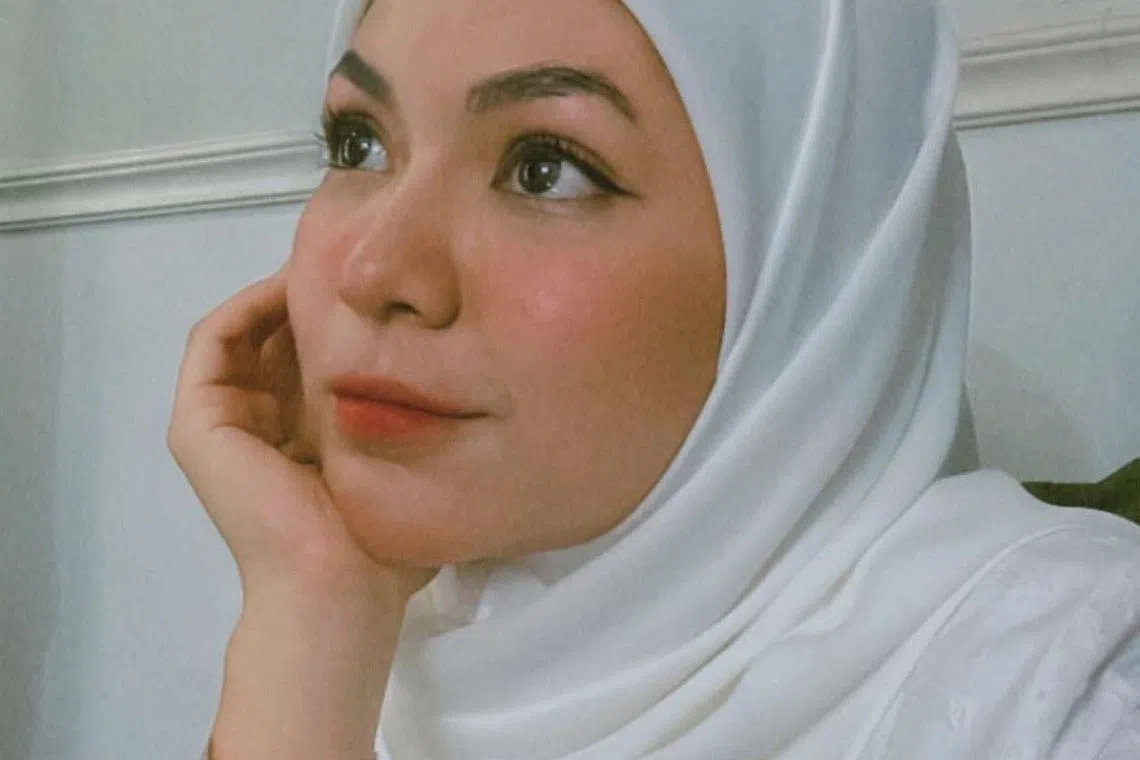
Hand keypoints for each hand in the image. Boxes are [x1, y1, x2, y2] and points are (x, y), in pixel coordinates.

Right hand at [168, 270, 432, 599]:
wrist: (338, 586)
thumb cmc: (381, 540)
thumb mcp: (402, 461)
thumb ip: (407, 418)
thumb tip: (450, 363)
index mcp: (302, 434)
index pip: (309, 354)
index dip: (340, 314)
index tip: (383, 285)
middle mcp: (260, 423)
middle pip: (277, 337)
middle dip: (314, 296)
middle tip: (355, 259)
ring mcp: (222, 423)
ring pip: (246, 332)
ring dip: (281, 293)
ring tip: (325, 263)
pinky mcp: (196, 422)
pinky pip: (212, 341)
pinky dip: (246, 306)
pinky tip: (293, 286)